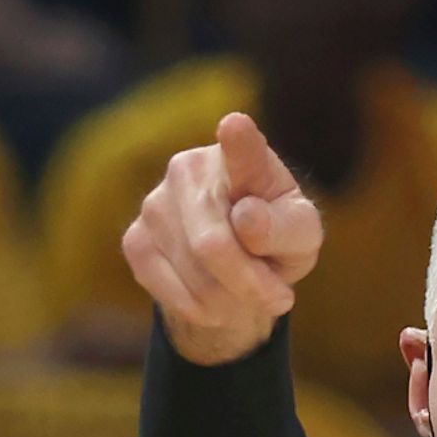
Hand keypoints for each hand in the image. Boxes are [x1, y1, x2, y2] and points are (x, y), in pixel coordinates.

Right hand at [121, 112, 323, 366]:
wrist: (238, 260)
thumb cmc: (277, 235)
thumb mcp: (301, 233)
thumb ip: (286, 227)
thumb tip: (246, 219)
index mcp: (243, 157)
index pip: (240, 147)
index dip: (238, 141)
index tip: (236, 126)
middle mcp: (189, 168)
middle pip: (214, 246)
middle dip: (251, 285)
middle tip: (279, 299)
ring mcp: (154, 202)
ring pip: (194, 277)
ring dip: (231, 301)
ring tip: (247, 292)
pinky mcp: (135, 239)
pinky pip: (171, 293)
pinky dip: (202, 310)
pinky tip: (217, 298)